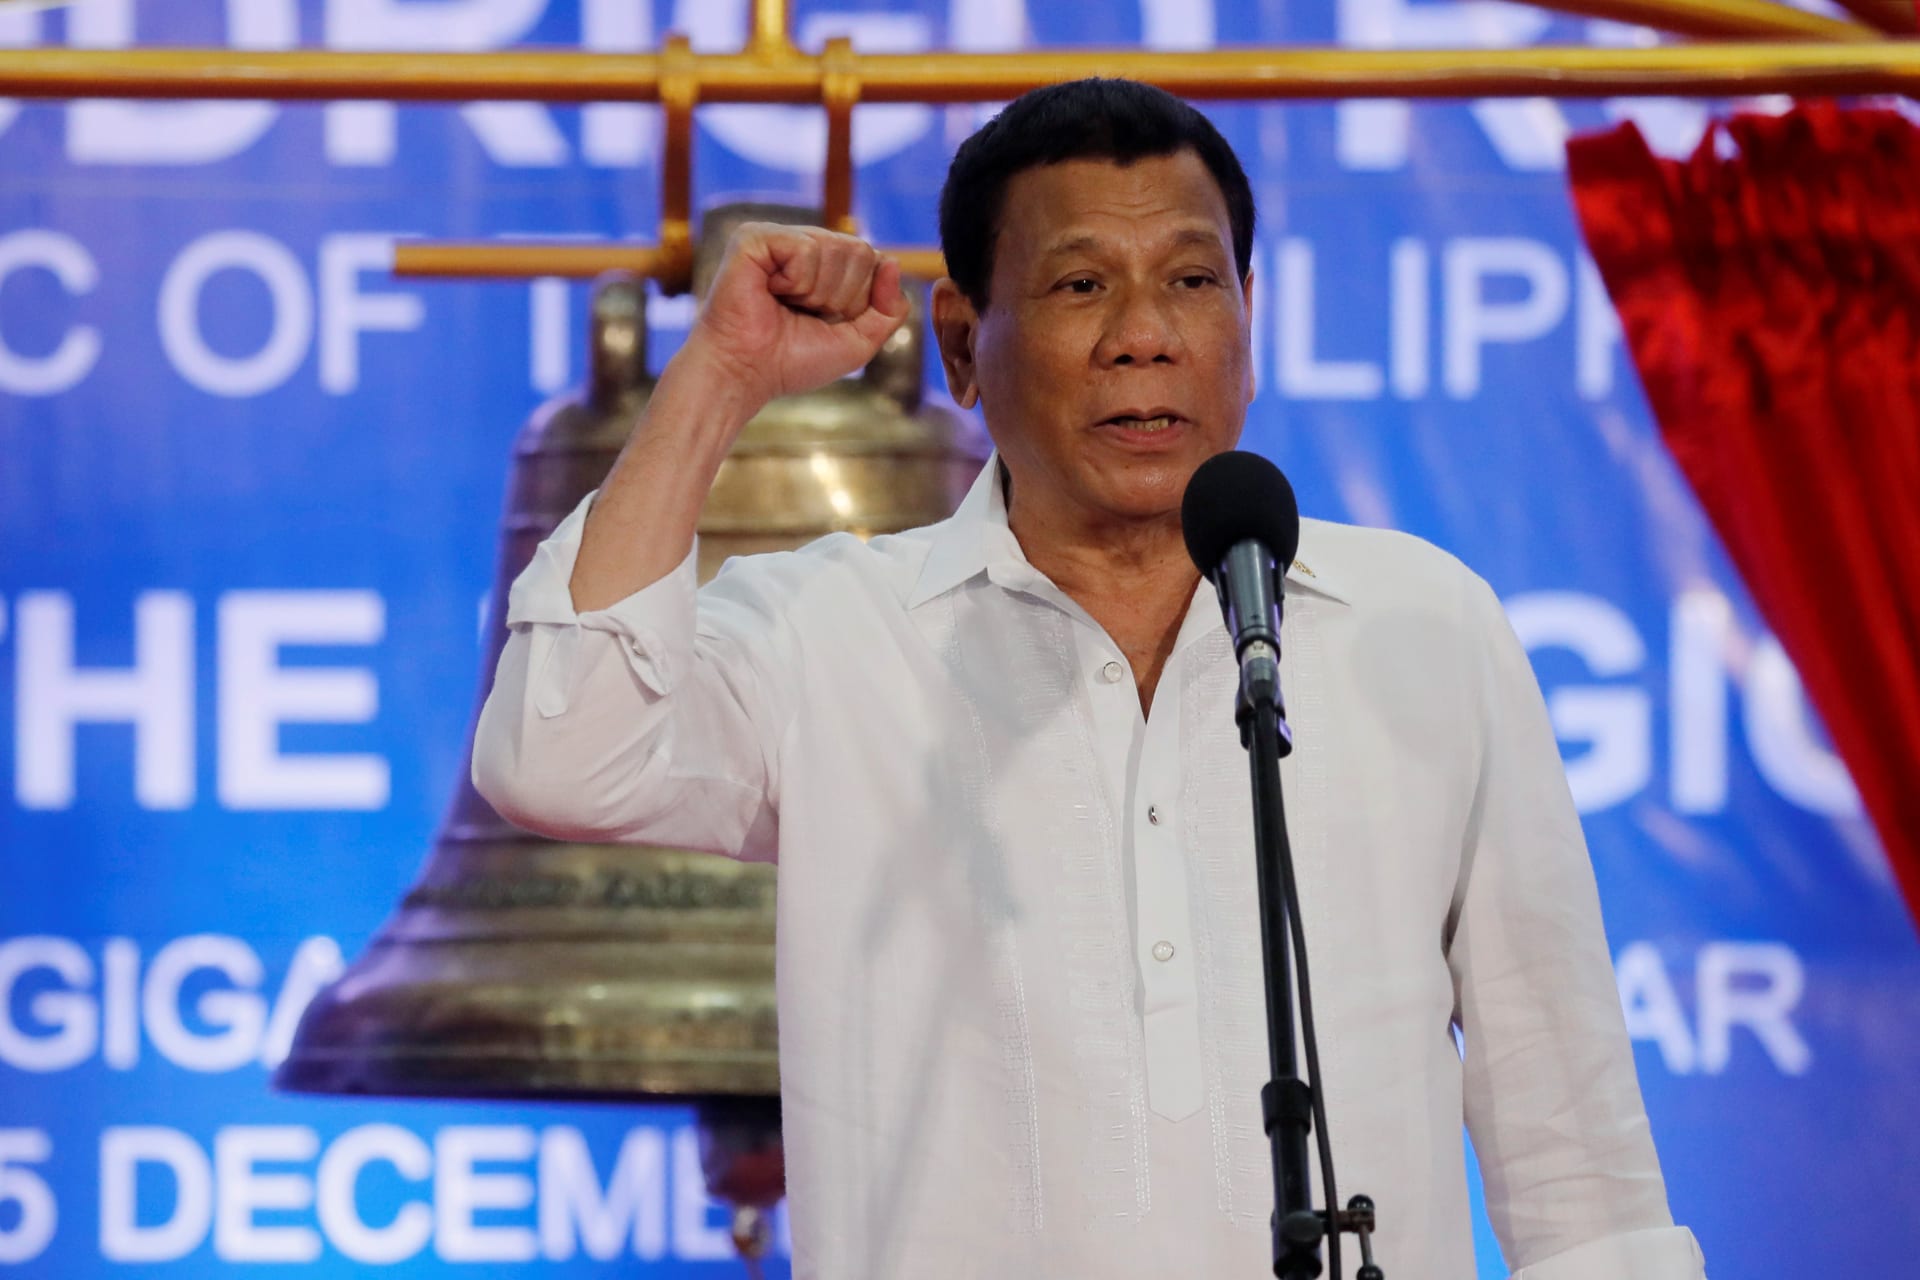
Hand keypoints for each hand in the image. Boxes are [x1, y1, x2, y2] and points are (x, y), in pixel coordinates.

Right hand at [681, 222, 909, 408]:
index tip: (823, 321)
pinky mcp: (755, 236)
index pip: (873, 261)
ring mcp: (779, 238)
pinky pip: (805, 248)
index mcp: (826, 265)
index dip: (857, 301)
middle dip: (839, 296)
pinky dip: (795, 282)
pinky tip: (770, 291)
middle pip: (860, 250)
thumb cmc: (792, 361)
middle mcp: (804, 245)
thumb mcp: (858, 342)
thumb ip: (888, 310)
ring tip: (784, 303)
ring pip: (836, 247)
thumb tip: (893, 262)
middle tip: (802, 313)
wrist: (745, 374)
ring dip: (815, 292)